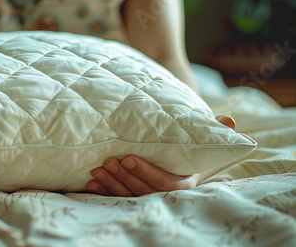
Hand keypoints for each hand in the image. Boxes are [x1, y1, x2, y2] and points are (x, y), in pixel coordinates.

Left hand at [86, 115, 235, 196]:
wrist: (174, 149)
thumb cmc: (187, 140)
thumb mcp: (201, 134)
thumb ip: (215, 129)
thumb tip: (228, 120)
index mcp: (185, 180)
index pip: (166, 182)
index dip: (146, 171)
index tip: (128, 158)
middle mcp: (167, 191)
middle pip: (144, 190)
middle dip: (124, 177)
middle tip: (108, 162)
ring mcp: (148, 194)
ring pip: (129, 195)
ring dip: (111, 184)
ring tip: (96, 171)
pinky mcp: (133, 194)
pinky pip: (117, 198)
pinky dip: (104, 192)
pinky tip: (91, 185)